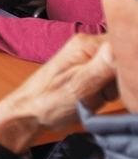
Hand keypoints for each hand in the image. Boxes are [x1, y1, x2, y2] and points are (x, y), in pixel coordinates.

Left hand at [0, 34, 116, 145]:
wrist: (30, 114)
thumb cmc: (48, 101)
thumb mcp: (79, 85)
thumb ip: (104, 65)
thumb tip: (123, 45)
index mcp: (86, 43)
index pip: (125, 43)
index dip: (129, 63)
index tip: (120, 80)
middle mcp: (90, 46)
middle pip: (125, 58)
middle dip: (120, 79)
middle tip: (101, 91)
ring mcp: (92, 60)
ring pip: (122, 73)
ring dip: (114, 88)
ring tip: (93, 96)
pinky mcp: (93, 74)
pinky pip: (114, 81)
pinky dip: (108, 92)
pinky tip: (94, 97)